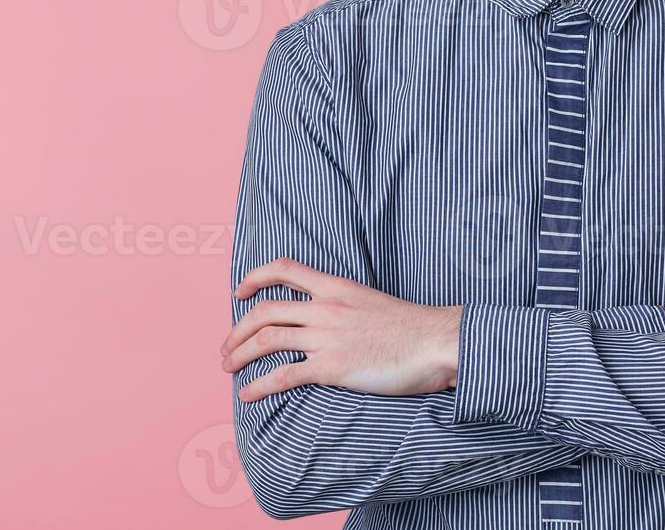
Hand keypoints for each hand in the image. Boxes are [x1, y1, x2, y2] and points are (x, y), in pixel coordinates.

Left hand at [221, 258, 462, 401]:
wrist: (436, 341)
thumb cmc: (413, 328)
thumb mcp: (373, 303)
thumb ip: (347, 307)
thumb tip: (331, 321)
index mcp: (338, 287)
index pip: (285, 269)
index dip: (255, 277)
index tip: (240, 292)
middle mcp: (327, 307)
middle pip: (265, 309)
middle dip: (237, 328)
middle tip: (227, 346)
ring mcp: (327, 336)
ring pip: (266, 338)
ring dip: (239, 354)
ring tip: (228, 367)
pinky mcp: (332, 366)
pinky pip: (283, 375)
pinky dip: (258, 385)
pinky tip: (247, 395)